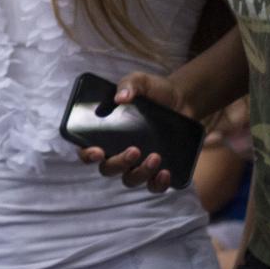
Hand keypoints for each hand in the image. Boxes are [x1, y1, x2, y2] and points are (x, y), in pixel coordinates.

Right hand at [77, 71, 191, 192]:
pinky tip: (166, 173)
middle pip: (108, 168)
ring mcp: (137, 164)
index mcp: (106, 133)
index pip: (87, 150)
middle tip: (135, 150)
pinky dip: (158, 185)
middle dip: (119, 163)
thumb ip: (129, 84)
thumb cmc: (154, 91)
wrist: (182, 99)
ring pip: (130, 179)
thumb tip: (121, 97)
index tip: (97, 151)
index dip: (87, 155)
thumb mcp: (141, 81)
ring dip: (140, 173)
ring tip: (155, 157)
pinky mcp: (157, 170)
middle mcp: (118, 152)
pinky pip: (153, 186)